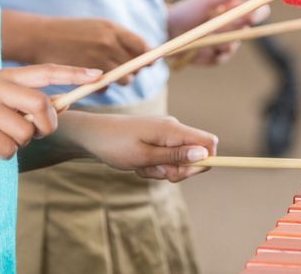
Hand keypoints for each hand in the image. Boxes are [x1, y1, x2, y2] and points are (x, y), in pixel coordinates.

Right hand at [0, 65, 100, 159]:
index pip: (46, 71)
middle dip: (46, 125)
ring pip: (26, 132)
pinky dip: (5, 155)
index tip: (99, 76)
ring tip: (4, 139)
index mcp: (7, 76)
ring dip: (21, 144)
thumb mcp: (3, 101)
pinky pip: (8, 148)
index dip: (74, 73)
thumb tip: (65, 105)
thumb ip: (29, 101)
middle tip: (37, 133)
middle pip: (42, 105)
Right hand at [31, 17, 151, 84]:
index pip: (143, 47)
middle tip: (126, 69)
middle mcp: (109, 44)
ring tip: (108, 74)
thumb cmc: (70, 32)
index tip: (151, 61)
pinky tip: (91, 77)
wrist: (40, 37)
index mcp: (113, 29)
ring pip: (124, 80)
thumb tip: (145, 52)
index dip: (149, 56)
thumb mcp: (97, 27)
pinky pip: (106, 87)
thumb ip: (119, 38)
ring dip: (120, 80)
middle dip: (134, 70)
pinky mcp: (87, 77)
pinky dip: (102, 86)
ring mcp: (98, 61)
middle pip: (136, 66)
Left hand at [75, 113, 217, 181]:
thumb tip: (205, 155)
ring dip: (162, 169)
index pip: (208, 142)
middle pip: (194, 155)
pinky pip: (166, 156)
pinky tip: (138, 163)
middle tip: (152, 170)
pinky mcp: (157, 137)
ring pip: (178, 159)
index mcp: (173, 129)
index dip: (204, 162)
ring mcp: (165, 132)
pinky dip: (154, 164)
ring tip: (140, 166)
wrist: (91, 134)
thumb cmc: (115, 145)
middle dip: (177, 170)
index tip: (181, 173)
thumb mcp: (145, 157)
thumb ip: (175, 157)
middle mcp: (173, 128)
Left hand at [167, 0, 270, 65]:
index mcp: (229, 12)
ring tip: (220, 39)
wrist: (163, 29)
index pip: (250, 12)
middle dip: (245, 29)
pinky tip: (211, 51)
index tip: (259, 12)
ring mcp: (220, 43)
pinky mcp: (211, 57)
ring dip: (230, 43)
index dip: (257, 13)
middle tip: (241, 27)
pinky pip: (221, 59)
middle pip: (246, 30)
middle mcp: (227, 28)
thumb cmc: (184, 11)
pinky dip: (219, 56)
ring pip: (234, 46)